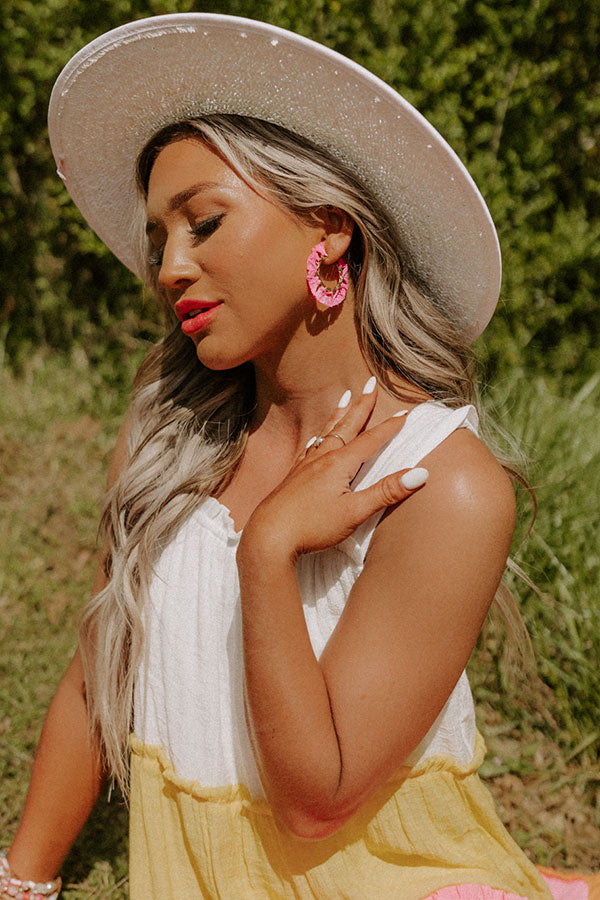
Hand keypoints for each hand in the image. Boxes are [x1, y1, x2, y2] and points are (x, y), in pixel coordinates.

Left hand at [239, 383, 427, 562]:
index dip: (389, 427)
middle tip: (370, 383)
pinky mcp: (293, 477)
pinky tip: (316, 439)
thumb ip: (386, 492)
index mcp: (339, 464)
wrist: (268, 537)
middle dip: (361, 405)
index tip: (406, 413)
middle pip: (347, 426)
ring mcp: (305, 466)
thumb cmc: (312, 526)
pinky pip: (310, 448)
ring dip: (339, 414)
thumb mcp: (355, 512)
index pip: (370, 440)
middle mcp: (321, 458)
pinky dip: (318, 437)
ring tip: (345, 397)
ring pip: (326, 433)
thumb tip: (419, 473)